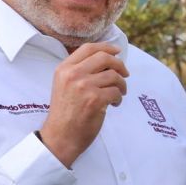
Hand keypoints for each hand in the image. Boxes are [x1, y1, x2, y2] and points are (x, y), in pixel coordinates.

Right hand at [39, 42, 128, 166]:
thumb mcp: (64, 85)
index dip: (106, 47)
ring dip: (122, 85)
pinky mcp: (94, 100)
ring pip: (114, 76)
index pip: (88, 48)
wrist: (60, 137)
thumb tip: (108, 59)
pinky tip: (114, 104)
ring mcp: (83, 86)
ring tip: (119, 93)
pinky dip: (119, 98)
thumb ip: (80, 71)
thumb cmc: (65, 113)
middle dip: (119, 65)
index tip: (117, 51)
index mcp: (64, 68)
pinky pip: (116, 92)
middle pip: (104, 58)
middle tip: (125, 74)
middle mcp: (72, 74)